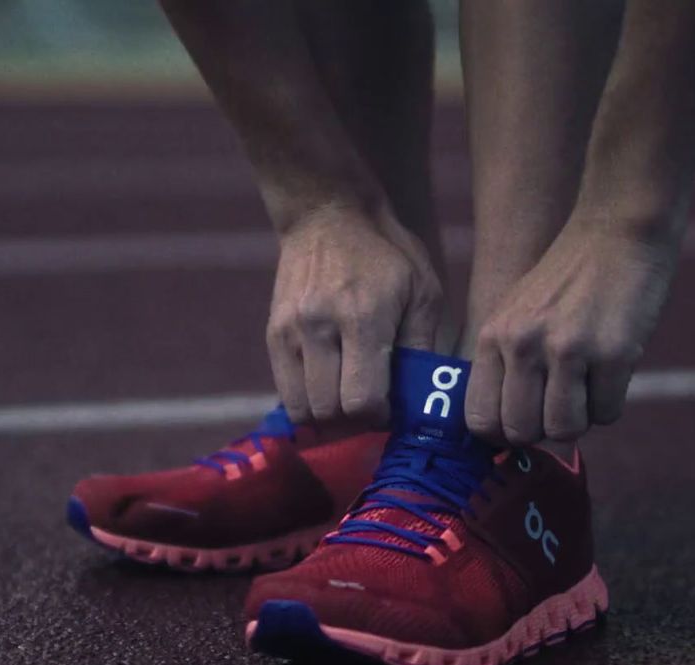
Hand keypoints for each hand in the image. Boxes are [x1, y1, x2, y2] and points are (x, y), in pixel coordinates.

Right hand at [266, 204, 442, 424]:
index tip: (389, 407)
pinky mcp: (272, 333)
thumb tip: (418, 398)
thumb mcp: (422, 290)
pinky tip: (327, 385)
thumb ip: (422, 345)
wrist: (326, 213)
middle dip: (353, 420)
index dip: (378, 416)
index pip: (360, 400)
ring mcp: (289, 331)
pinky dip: (305, 400)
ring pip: (301, 407)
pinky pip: (284, 390)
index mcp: (362, 318)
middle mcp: (319, 327)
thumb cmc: (387, 252)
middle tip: (370, 405)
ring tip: (346, 398)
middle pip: (329, 410)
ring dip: (327, 414)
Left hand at [465, 223, 675, 444]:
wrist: (618, 230)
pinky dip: (610, 403)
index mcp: (493, 335)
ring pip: (564, 430)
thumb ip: (503, 363)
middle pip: (522, 431)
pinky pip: (607, 414)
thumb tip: (502, 431)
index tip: (523, 420)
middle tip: (561, 401)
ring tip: (588, 384)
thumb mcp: (515, 313)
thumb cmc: (567, 279)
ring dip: (580, 418)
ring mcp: (568, 349)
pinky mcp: (614, 353)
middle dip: (543, 428)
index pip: (479, 418)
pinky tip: (612, 371)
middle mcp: (523, 344)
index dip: (502, 431)